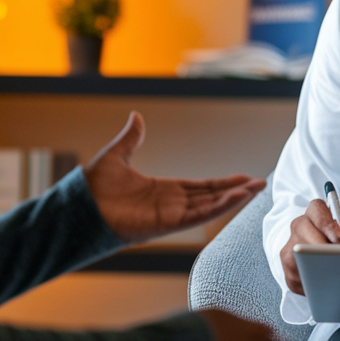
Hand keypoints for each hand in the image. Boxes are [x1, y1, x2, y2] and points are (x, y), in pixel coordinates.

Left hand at [82, 112, 264, 242]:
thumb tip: (136, 117)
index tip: (242, 179)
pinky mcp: (165, 223)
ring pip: (209, 206)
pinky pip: (197, 215)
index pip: (200, 187)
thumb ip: (131, 138)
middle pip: (211, 196)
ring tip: (256, 189)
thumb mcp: (116, 155)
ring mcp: (169, 214)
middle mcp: (170, 204)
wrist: (80, 206)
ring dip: (233, 198)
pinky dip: (217, 207)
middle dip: (236, 190)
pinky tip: (235, 198)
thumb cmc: (92, 187)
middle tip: (259, 184)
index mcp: (162, 190)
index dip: (222, 183)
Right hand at [279, 198, 339, 294]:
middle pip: (304, 232)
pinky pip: (298, 279)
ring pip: (299, 258)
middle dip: (321, 248)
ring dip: (316, 268)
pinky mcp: (287, 270)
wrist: (319, 252)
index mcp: (314, 214)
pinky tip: (325, 285)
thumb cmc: (337, 240)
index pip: (316, 211)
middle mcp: (298, 227)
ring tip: (335, 275)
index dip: (326, 223)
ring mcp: (289, 249)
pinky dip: (313, 284)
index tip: (338, 237)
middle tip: (338, 259)